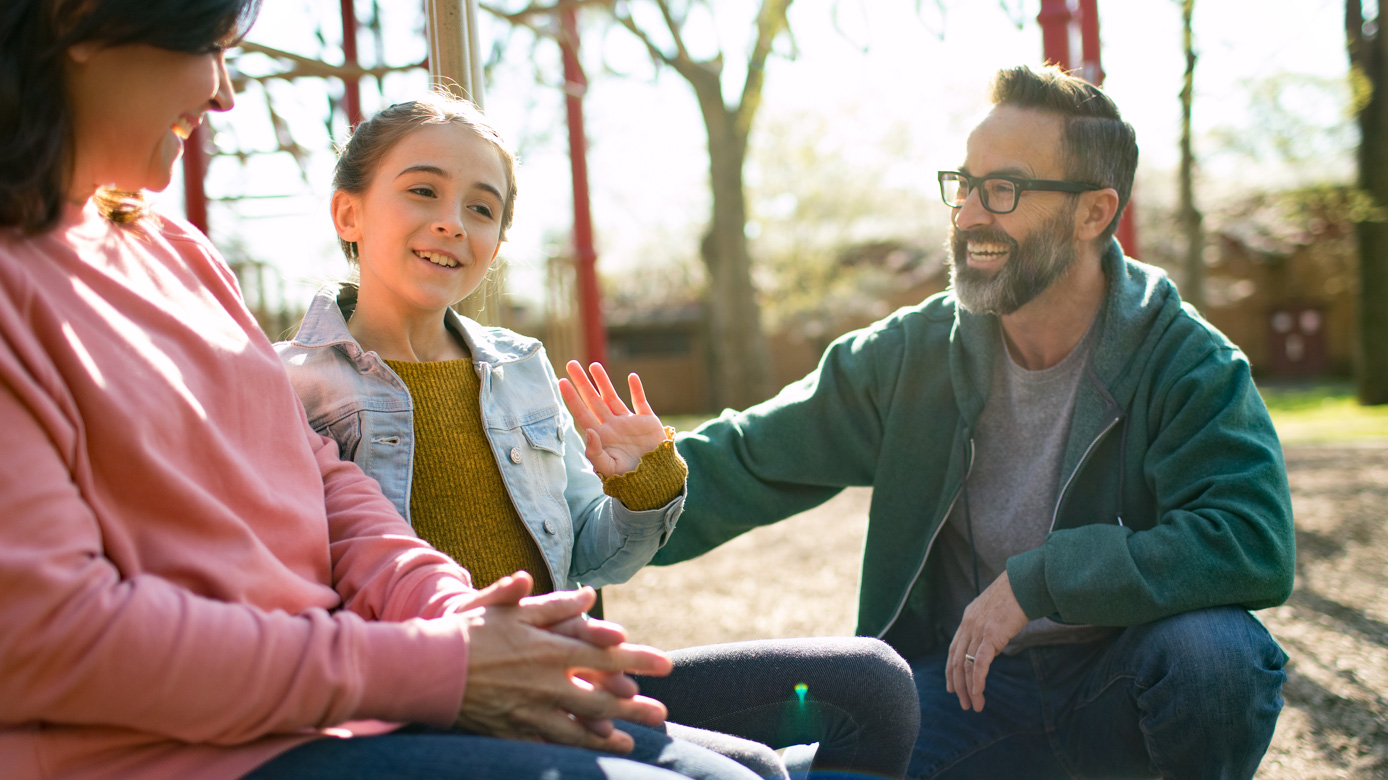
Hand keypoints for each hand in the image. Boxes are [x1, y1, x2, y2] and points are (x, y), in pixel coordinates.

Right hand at [455, 575, 672, 752]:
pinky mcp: (510, 729)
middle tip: (662, 715)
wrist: (425, 666)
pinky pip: (546, 743)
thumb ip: (552, 604)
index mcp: (550, 649)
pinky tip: (583, 755)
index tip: (666, 665)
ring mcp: (529, 711)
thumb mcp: (511, 607)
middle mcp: (546, 683)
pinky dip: (568, 750)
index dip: (638, 660)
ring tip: (630, 744)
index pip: (605, 655)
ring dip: (606, 737)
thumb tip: (588, 596)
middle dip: (634, 708)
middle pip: (600, 699)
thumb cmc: (468, 630)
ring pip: (577, 728)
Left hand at [559, 361, 667, 476]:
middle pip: (593, 399)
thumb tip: (588, 431)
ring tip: (594, 366)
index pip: (582, 413)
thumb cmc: (629, 478)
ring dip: (603, 381)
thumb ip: (595, 452)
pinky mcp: (647, 421)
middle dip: (582, 382)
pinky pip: (640, 401)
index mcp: (601, 436)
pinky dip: (637, 389)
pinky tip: (631, 377)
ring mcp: (629, 422)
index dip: (572, 398)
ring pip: (612, 397)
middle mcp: (612, 425)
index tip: (561, 381)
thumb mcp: (607, 468)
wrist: (656, 480)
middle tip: (571, 364)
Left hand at [945, 571, 1028, 712]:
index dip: (951, 670)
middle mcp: (968, 625)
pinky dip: (977, 679)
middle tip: (963, 704)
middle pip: (957, 660)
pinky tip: (978, 692)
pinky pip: (980, 662)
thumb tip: (992, 647)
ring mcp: (978, 629)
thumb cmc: (1016, 597)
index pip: (953, 649)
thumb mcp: (995, 612)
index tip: (951, 687)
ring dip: (969, 688)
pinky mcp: (991, 634)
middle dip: (958, 685)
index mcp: (968, 619)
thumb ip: (989, 628)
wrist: (1025, 583)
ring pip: (967, 665)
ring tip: (974, 705)